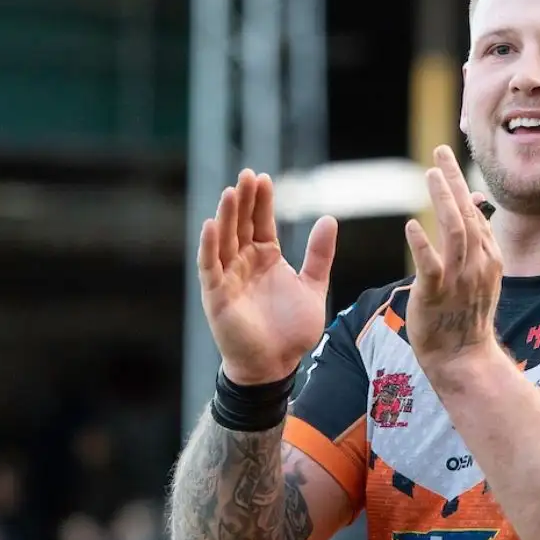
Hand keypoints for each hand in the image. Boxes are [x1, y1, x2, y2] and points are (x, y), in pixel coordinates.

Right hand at [198, 169, 338, 383]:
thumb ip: (319, 255)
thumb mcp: (313, 286)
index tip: (264, 178)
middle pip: (241, 224)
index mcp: (267, 258)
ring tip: (231, 191)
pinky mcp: (217, 295)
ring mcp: (229, 277)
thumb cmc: (292, 330)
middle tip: (247, 174)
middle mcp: (245, 263)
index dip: (262, 202)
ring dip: (226, 216)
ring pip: (224, 240)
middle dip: (243, 200)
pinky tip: (210, 225)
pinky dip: (209, 246)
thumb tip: (329, 218)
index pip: (261, 222)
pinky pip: (210, 266)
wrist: (277, 364)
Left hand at [404, 146, 502, 374]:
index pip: (475, 213)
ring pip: (454, 230)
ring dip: (443, 200)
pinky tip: (412, 225)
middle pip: (467, 213)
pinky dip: (423, 243)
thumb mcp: (480, 276)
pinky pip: (431, 265)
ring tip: (431, 175)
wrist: (463, 359)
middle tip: (439, 152)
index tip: (446, 160)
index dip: (460, 184)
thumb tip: (473, 208)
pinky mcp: (437, 294)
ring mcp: (460, 279)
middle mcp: (478, 264)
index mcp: (488, 258)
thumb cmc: (466, 318)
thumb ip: (476, 243)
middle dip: (453, 180)